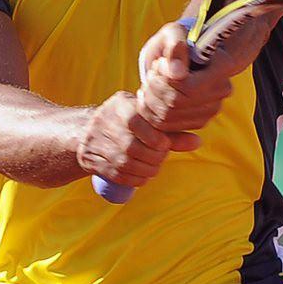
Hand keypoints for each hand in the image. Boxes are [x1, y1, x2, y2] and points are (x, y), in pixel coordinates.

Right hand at [77, 90, 198, 187]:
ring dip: (147, 169)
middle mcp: (105, 122)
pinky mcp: (95, 162)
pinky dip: (136, 178)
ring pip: (130, 164)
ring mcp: (97, 143)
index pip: (140, 124)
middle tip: (160, 156)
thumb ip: (171, 130)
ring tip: (153, 165)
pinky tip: (141, 173)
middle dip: (154, 156)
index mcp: (119, 105)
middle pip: (137, 148)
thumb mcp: (144, 117)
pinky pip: (121, 176)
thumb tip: (197, 142)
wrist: (85, 131)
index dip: (156, 139)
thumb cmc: (126, 121)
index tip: (163, 144)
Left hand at [137, 22, 233, 132]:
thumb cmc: (179, 39)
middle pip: (175, 104)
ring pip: (168, 117)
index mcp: (222, 65)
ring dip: (149, 99)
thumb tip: (176, 74)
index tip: (159, 64)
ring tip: (150, 82)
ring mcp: (212, 108)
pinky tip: (150, 95)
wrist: (186, 53)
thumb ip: (175, 47)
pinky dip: (151, 112)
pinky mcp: (200, 121)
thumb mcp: (174, 33)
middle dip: (154, 88)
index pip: (187, 86)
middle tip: (151, 73)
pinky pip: (167, 127)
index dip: (164, 78)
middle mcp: (222, 90)